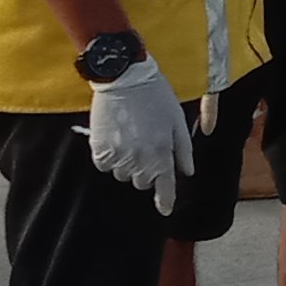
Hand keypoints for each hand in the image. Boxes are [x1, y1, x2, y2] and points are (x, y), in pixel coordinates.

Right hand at [82, 54, 191, 206]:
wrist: (123, 76)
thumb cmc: (155, 95)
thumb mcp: (177, 120)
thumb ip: (183, 150)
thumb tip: (187, 172)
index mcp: (162, 153)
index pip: (165, 187)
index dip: (165, 200)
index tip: (164, 209)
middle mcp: (139, 159)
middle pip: (142, 182)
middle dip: (147, 171)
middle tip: (146, 147)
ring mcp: (118, 155)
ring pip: (123, 174)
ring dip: (128, 164)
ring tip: (130, 138)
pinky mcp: (99, 148)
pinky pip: (104, 165)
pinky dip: (110, 157)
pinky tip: (115, 139)